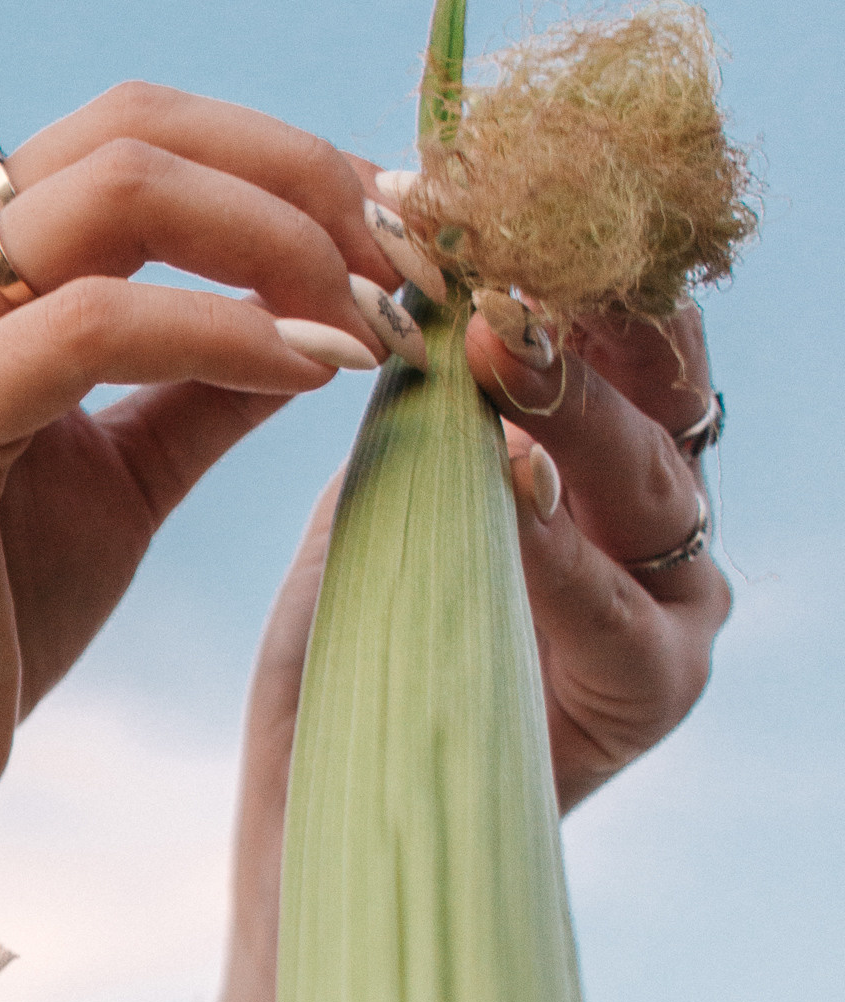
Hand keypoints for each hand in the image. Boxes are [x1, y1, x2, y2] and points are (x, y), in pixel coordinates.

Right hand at [0, 85, 400, 864]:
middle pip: (133, 130)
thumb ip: (208, 381)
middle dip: (298, 176)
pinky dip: (226, 331)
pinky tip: (313, 373)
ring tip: (374, 318)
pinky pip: (99, 324)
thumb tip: (330, 307)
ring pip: (118, 193)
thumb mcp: (127, 473)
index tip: (396, 227)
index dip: (279, 156)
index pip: (130, 133)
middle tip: (407, 257)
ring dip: (280, 240)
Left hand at [224, 300, 730, 996]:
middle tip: (491, 241)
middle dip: (574, 299)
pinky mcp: (657, 688)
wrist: (327, 825)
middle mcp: (659, 517)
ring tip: (497, 342)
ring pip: (648, 470)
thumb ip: (416, 392)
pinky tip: (510, 476)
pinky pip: (614, 599)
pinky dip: (559, 537)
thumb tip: (399, 238)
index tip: (462, 177)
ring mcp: (673, 602)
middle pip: (652, 374)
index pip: (608, 317)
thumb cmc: (346, 658)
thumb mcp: (377, 492)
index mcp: (606, 454)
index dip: (544, 245)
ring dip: (572, 400)